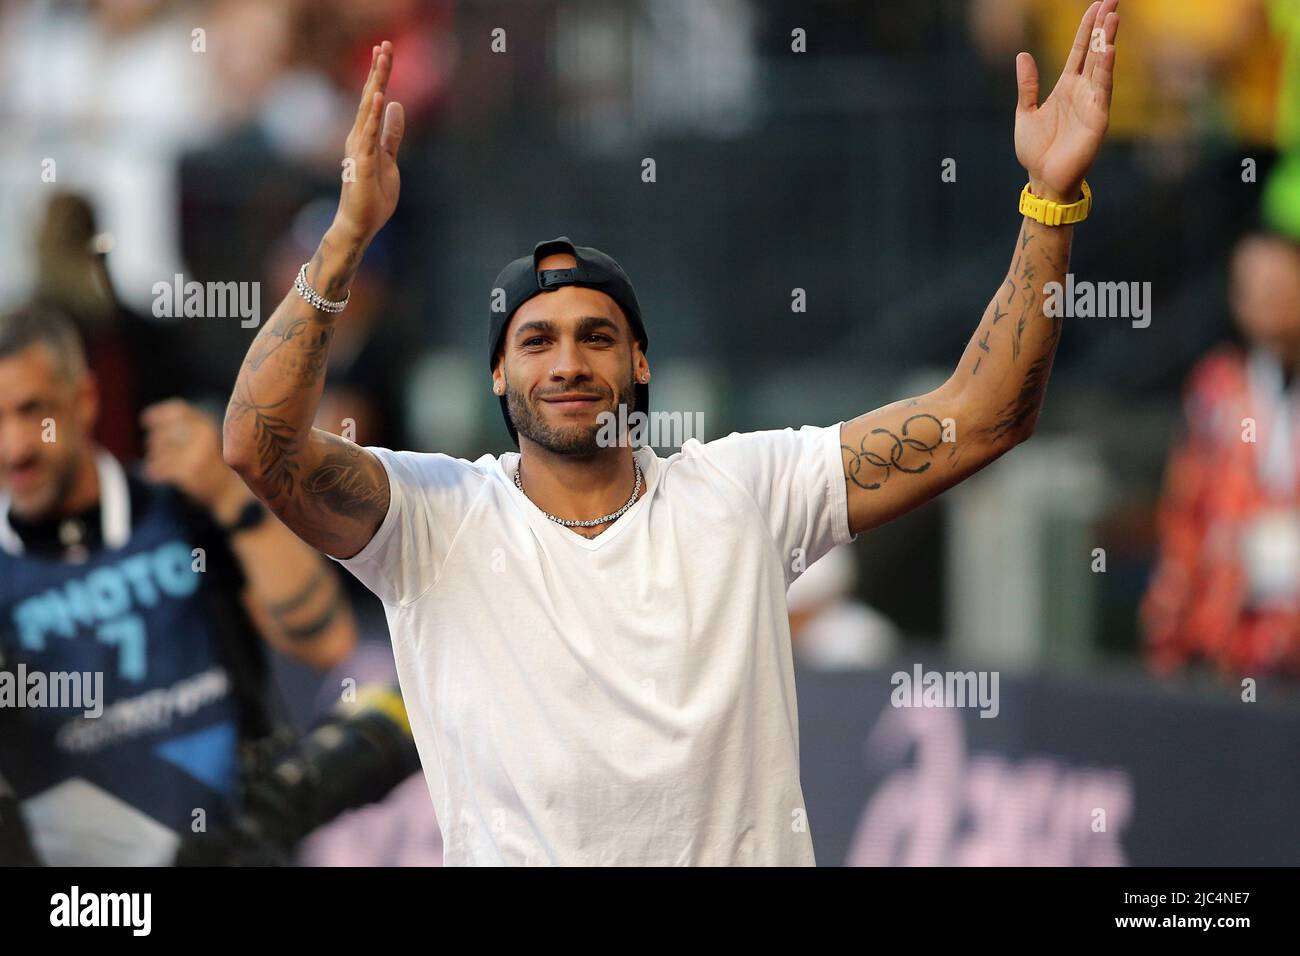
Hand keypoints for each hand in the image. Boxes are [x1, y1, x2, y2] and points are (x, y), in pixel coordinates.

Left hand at [142, 399, 251, 524]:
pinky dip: (153, 474)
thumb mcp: (207, 440)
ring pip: (158, 452)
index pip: (179, 411)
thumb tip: (148, 420)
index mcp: (208, 426)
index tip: (145, 421)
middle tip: (155, 454)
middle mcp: (203, 436)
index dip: (159, 414)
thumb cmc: (214, 466)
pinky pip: (160, 469)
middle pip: (162, 433)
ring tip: (158, 468)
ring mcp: (195, 454)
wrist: (230, 494)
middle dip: (154, 445)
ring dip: (153, 461)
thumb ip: (186, 428)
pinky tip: (155, 477)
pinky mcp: (188, 471)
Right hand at [333, 40, 404, 245]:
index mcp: (365, 136)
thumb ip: (391, 134)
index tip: (384, 51)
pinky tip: (380, 96)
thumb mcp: (389, 159)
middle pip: (370, 97)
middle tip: (384, 44)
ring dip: (376, 84)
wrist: (360, 225)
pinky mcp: (362, 163)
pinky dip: (374, 115)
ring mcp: (359, 149)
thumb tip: (397, 107)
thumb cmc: (372, 195)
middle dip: (378, 71)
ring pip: (368, 110)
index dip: (379, 75)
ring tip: (381, 60)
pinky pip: (369, 135)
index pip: (373, 100)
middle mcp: (359, 138)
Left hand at [1014, 0, 1119, 201]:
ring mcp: (1092, 102)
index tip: (1096, 5)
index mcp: (1066, 87)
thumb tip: (1023, 55)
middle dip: (1103, 26)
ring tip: (1113, 16)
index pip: (1080, 50)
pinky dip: (1107, 69)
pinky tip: (1109, 50)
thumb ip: (1027, 85)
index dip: (1087, 28)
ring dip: (1108, 40)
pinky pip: (1103, 89)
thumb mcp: (1024, 112)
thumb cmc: (1036, 150)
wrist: (1042, 179)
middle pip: (1095, 51)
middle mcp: (1082, 91)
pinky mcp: (1098, 118)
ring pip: (1102, 65)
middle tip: (1112, 0)